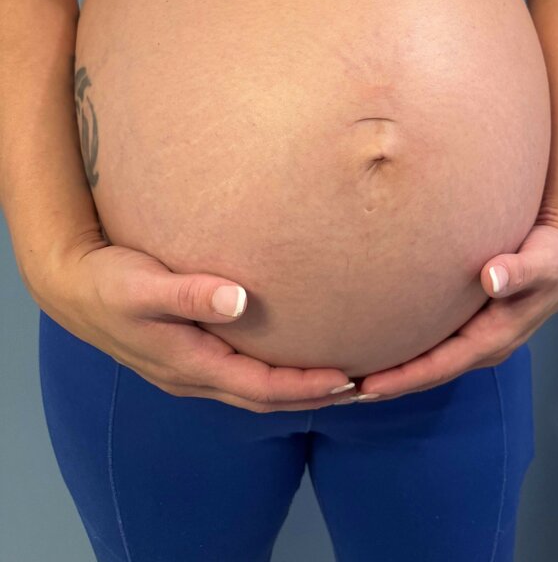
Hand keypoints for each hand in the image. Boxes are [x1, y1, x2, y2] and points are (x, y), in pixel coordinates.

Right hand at [33, 236, 356, 412]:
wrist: (72, 287)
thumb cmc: (109, 282)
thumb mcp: (144, 286)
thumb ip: (189, 293)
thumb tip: (238, 299)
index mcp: (189, 364)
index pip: (260, 386)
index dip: (305, 386)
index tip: (346, 378)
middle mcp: (193, 375)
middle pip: (264, 398)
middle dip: (312, 395)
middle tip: (362, 385)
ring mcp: (190, 369)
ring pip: (253, 390)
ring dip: (295, 389)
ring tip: (339, 377)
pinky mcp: (189, 354)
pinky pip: (241, 374)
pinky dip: (273, 375)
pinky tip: (291, 355)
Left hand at [350, 219, 557, 400]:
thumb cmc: (553, 257)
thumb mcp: (544, 261)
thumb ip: (521, 270)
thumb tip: (491, 277)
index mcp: (495, 338)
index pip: (441, 365)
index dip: (403, 377)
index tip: (365, 386)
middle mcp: (481, 345)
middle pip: (426, 372)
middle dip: (386, 384)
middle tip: (337, 388)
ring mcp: (474, 338)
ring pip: (425, 361)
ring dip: (390, 370)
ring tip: (344, 374)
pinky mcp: (467, 323)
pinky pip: (430, 344)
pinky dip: (402, 350)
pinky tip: (373, 344)